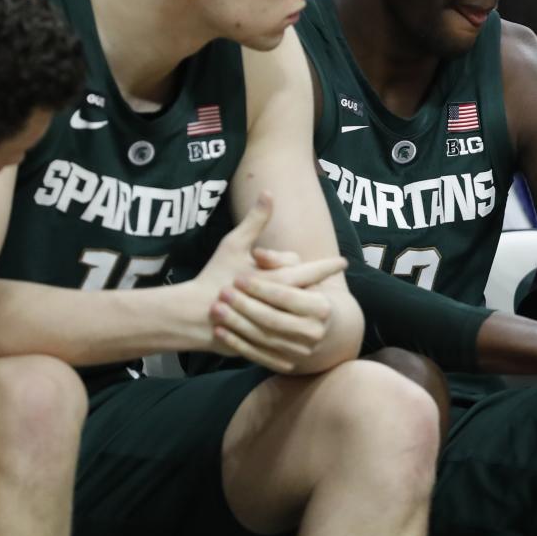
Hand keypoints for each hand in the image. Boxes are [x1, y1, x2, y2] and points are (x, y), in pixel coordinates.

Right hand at [196, 194, 346, 371]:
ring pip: (302, 320)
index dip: (328, 266)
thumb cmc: (213, 275)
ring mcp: (273, 325)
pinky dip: (295, 337)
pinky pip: (287, 341)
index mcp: (276, 279)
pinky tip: (304, 335)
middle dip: (322, 288)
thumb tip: (268, 193)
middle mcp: (280, 303)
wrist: (192, 314)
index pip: (311, 272)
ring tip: (322, 309)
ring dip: (312, 315)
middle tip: (335, 283)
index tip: (344, 262)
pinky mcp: (264, 342)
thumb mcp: (233, 244)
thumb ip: (255, 220)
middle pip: (310, 295)